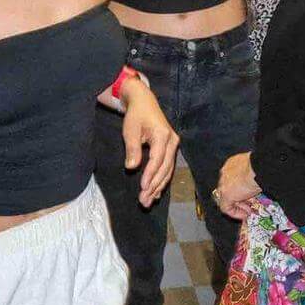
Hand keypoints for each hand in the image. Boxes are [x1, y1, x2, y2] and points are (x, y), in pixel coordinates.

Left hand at [122, 87, 179, 207]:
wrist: (145, 103)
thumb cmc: (136, 116)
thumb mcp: (130, 130)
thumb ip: (132, 149)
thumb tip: (131, 167)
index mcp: (163, 135)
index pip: (157, 159)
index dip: (150, 175)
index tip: (142, 188)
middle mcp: (172, 142)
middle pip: (165, 168)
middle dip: (154, 185)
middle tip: (143, 201)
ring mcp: (173, 146)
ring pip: (168, 170)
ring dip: (158, 186)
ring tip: (148, 201)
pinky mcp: (170, 149)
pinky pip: (168, 167)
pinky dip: (161, 181)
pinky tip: (155, 192)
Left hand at [215, 152, 262, 220]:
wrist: (262, 167)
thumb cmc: (263, 165)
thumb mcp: (258, 170)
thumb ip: (254, 178)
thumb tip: (258, 186)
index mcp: (233, 163)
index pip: (233, 180)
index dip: (242, 190)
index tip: (250, 196)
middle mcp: (226, 172)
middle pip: (231, 190)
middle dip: (242, 200)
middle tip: (250, 207)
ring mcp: (224, 183)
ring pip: (228, 199)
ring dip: (240, 207)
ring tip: (249, 212)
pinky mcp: (226, 194)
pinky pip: (227, 207)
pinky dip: (236, 213)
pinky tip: (245, 215)